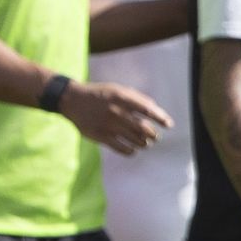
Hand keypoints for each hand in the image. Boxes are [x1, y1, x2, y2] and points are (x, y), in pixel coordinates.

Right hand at [58, 80, 172, 154]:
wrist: (72, 100)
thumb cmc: (99, 94)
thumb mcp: (116, 89)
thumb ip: (136, 98)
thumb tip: (154, 109)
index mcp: (121, 97)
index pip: (147, 109)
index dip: (160, 118)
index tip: (168, 124)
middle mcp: (115, 111)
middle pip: (143, 128)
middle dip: (153, 135)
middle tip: (155, 137)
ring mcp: (108, 125)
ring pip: (135, 140)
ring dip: (144, 144)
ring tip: (145, 143)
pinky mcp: (100, 136)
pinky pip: (122, 148)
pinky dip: (131, 151)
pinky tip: (133, 149)